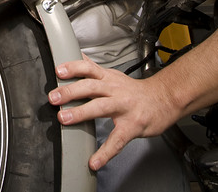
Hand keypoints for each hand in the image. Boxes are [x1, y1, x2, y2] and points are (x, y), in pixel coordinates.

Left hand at [47, 54, 178, 170]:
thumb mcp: (113, 74)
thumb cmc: (134, 90)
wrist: (164, 99)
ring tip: (64, 119)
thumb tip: (76, 56)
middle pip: (91, 86)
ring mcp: (124, 108)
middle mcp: (114, 90)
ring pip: (100, 107)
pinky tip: (94, 161)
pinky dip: (105, 153)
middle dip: (70, 91)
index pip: (89, 68)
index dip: (73, 68)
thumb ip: (94, 68)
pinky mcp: (132, 126)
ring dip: (81, 113)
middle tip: (53, 97)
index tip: (57, 71)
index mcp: (108, 78)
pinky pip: (117, 140)